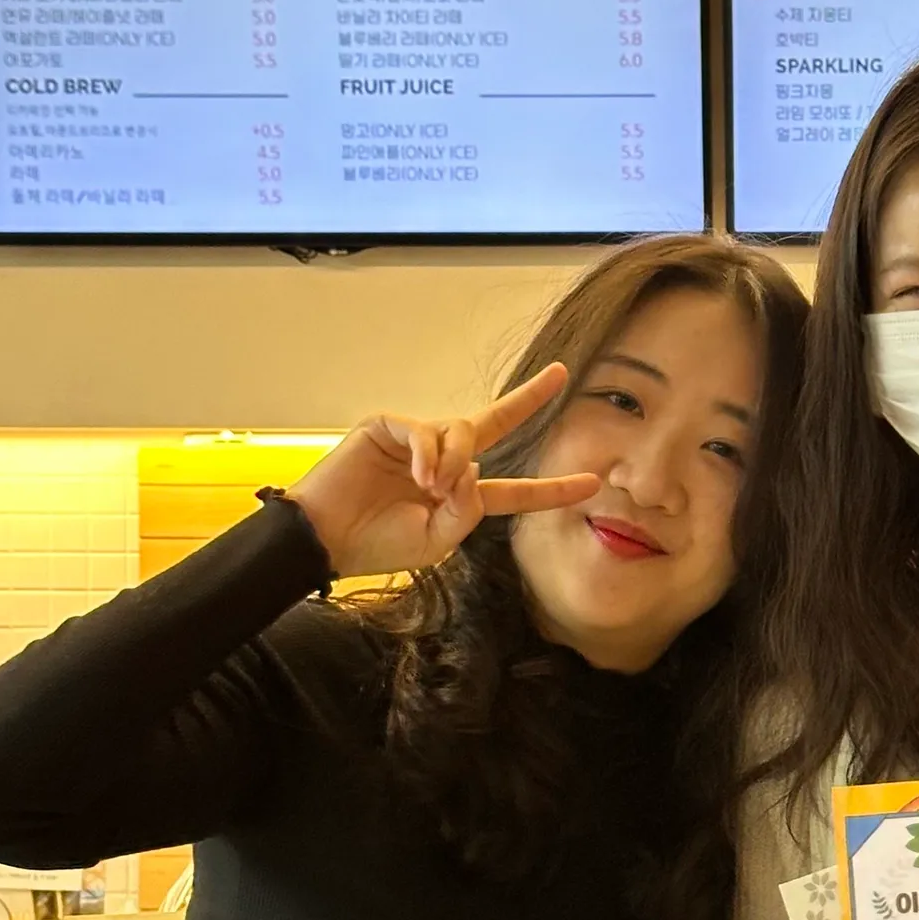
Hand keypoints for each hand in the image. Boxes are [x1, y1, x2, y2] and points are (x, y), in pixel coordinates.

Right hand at [286, 362, 598, 580]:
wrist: (327, 538)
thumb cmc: (378, 544)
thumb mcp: (436, 541)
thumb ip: (466, 511)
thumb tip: (475, 468)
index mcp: (460, 497)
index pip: (515, 490)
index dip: (552, 489)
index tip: (591, 482)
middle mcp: (445, 463)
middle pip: (495, 425)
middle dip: (529, 399)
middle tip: (561, 375)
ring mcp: (418, 442)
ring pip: (463, 433)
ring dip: (457, 461)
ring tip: (431, 489)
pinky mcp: (390, 427)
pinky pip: (427, 431)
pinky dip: (430, 455)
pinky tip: (419, 478)